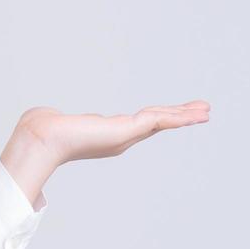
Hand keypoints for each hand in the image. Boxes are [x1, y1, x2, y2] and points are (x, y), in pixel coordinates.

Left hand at [0, 100, 210, 206]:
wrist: (43, 137)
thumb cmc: (44, 131)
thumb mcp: (58, 121)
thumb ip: (58, 119)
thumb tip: (43, 115)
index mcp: (110, 134)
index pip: (141, 123)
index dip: (161, 117)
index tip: (175, 112)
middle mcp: (121, 137)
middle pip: (157, 123)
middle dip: (180, 116)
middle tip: (203, 111)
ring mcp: (126, 134)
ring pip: (163, 121)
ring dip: (186, 116)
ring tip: (206, 111)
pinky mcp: (128, 129)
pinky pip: (160, 119)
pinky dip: (180, 117)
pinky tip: (195, 114)